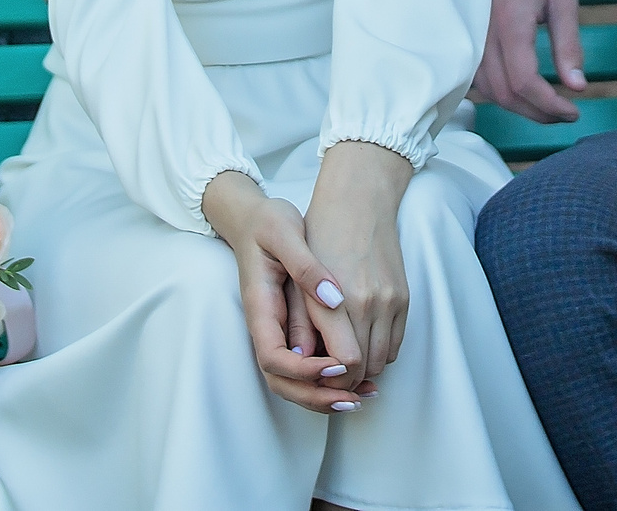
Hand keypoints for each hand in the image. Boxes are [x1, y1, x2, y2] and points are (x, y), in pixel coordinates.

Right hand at [200, 171, 368, 412]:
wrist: (252, 218)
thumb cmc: (267, 222)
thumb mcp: (284, 232)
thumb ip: (306, 266)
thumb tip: (335, 299)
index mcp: (260, 308)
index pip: (273, 358)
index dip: (304, 371)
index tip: (337, 367)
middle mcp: (266, 328)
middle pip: (282, 383)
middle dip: (318, 397)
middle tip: (355, 399)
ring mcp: (278, 332)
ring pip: (293, 382)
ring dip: (325, 397)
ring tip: (364, 396)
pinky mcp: (291, 330)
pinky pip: (305, 367)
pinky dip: (327, 382)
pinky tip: (358, 378)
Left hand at [302, 140, 412, 394]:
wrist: (358, 200)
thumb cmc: (320, 234)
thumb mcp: (300, 275)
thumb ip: (304, 321)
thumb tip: (303, 360)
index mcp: (339, 299)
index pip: (344, 363)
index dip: (332, 380)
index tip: (319, 381)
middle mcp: (370, 303)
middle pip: (364, 367)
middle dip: (347, 380)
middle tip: (329, 380)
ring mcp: (391, 300)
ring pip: (382, 360)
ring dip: (365, 368)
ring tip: (345, 365)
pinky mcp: (404, 297)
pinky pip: (396, 343)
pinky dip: (380, 352)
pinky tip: (363, 344)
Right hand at [472, 0, 586, 122]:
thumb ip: (569, 45)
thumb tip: (577, 88)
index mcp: (511, 23)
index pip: (524, 83)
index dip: (549, 106)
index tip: (574, 111)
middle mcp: (485, 33)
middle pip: (504, 94)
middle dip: (537, 113)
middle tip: (565, 113)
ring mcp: (471, 34)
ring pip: (487, 90)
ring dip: (518, 106)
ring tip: (546, 105)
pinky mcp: (467, 32)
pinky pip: (477, 77)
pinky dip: (500, 92)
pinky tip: (520, 89)